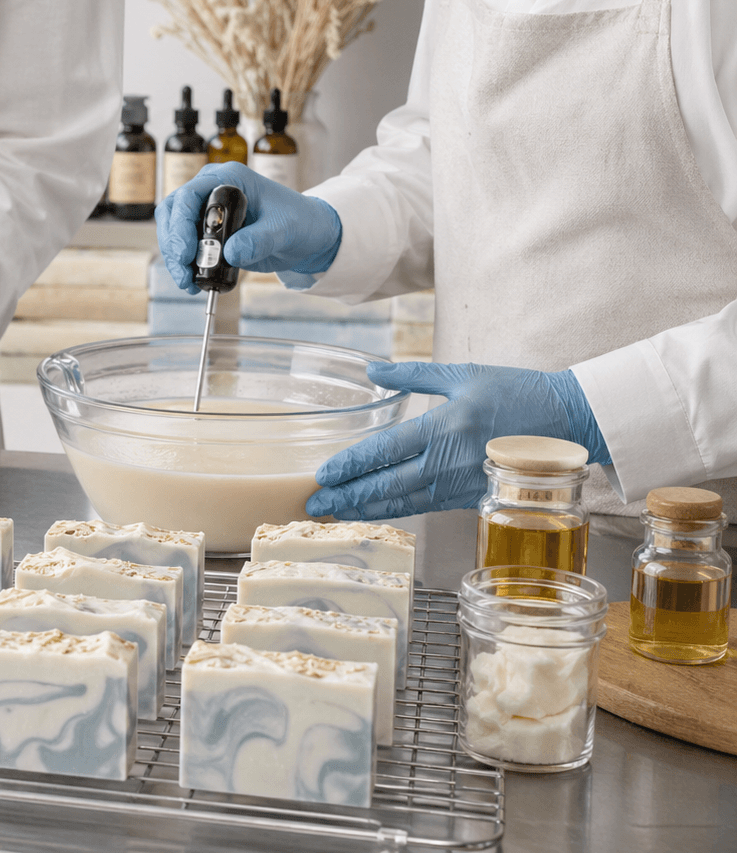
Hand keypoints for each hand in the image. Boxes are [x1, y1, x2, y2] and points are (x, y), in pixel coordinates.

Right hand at [156, 162, 342, 293]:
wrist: (306, 234)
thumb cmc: (298, 222)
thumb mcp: (284, 230)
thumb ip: (259, 240)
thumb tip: (231, 253)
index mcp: (230, 179)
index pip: (190, 195)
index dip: (181, 223)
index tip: (186, 252)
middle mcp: (213, 190)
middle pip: (174, 211)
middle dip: (173, 244)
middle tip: (183, 272)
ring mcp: (207, 210)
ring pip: (173, 229)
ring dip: (175, 257)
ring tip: (188, 282)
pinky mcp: (207, 230)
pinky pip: (184, 244)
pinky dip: (184, 263)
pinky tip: (193, 280)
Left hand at [307, 363, 610, 519]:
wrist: (571, 423)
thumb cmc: (518, 392)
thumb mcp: (463, 375)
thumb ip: (413, 375)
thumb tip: (372, 369)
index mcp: (442, 429)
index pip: (383, 451)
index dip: (349, 466)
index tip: (321, 475)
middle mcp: (447, 462)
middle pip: (385, 485)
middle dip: (345, 497)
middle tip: (312, 505)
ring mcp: (459, 484)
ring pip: (402, 503)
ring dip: (364, 510)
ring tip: (333, 515)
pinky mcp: (471, 497)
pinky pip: (424, 507)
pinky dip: (395, 511)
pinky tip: (374, 512)